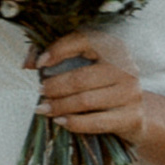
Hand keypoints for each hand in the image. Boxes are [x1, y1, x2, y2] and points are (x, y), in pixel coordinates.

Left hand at [31, 37, 147, 143]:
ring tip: (44, 108)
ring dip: (59, 106)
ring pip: (85, 101)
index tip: (39, 64)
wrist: (137, 112)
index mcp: (115, 47)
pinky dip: (74, 123)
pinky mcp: (131, 116)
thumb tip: (28, 63)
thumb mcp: (87, 65)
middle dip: (54, 86)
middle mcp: (126, 67)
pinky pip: (95, 122)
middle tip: (40, 91)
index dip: (58, 50)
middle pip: (80, 78)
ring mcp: (131, 92)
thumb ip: (57, 56)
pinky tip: (60, 121)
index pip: (83, 41)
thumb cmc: (105, 84)